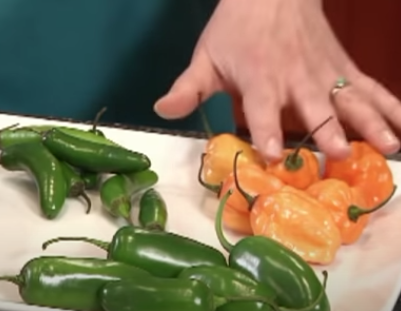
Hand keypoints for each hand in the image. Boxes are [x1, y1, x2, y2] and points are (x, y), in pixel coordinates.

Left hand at [154, 0, 400, 160]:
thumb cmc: (237, 28)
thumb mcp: (207, 57)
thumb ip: (188, 87)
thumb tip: (161, 110)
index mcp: (260, 78)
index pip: (262, 108)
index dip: (266, 130)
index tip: (272, 153)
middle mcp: (296, 78)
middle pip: (314, 106)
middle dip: (327, 129)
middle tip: (339, 154)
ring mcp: (325, 72)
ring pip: (350, 98)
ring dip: (370, 122)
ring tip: (389, 146)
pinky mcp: (342, 67)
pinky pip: (368, 86)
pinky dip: (389, 105)